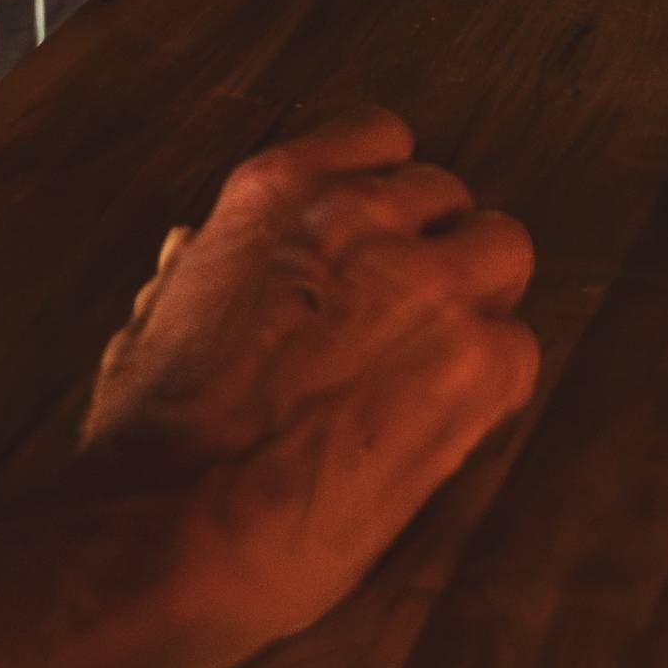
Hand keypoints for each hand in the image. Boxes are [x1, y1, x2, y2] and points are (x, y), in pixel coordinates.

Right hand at [83, 107, 541, 657]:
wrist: (173, 528)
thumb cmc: (149, 438)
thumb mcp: (155, 318)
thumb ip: (201, 268)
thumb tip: (194, 246)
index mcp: (277, 191)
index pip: (380, 138)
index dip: (385, 201)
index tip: (374, 247)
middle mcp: (361, 213)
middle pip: (449, 200)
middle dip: (433, 256)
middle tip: (404, 330)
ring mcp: (426, 280)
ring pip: (504, 252)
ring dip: (477, 306)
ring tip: (434, 376)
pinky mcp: (474, 360)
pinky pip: (519, 349)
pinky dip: (492, 388)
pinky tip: (445, 431)